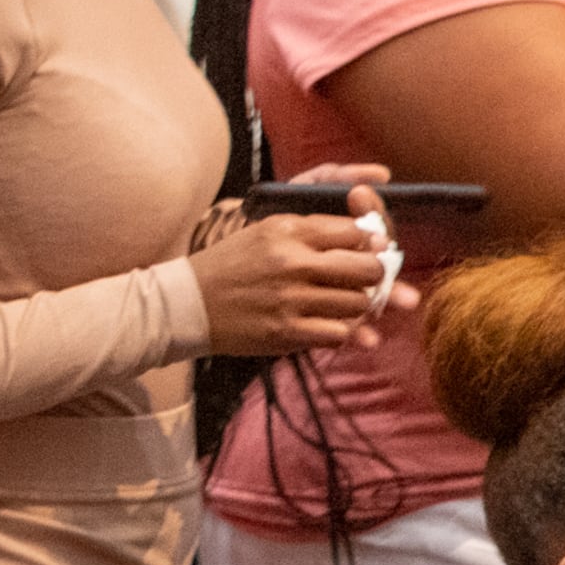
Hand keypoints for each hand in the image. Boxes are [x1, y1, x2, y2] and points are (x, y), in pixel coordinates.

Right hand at [188, 189, 410, 360]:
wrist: (189, 303)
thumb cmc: (232, 265)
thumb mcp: (266, 232)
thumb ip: (315, 231)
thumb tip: (374, 239)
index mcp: (288, 230)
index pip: (356, 232)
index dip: (369, 243)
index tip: (366, 251)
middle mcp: (292, 262)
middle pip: (368, 268)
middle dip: (375, 276)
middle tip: (364, 281)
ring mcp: (291, 299)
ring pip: (359, 304)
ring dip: (357, 307)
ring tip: (338, 304)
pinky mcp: (286, 332)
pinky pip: (339, 334)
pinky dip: (340, 332)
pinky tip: (325, 325)